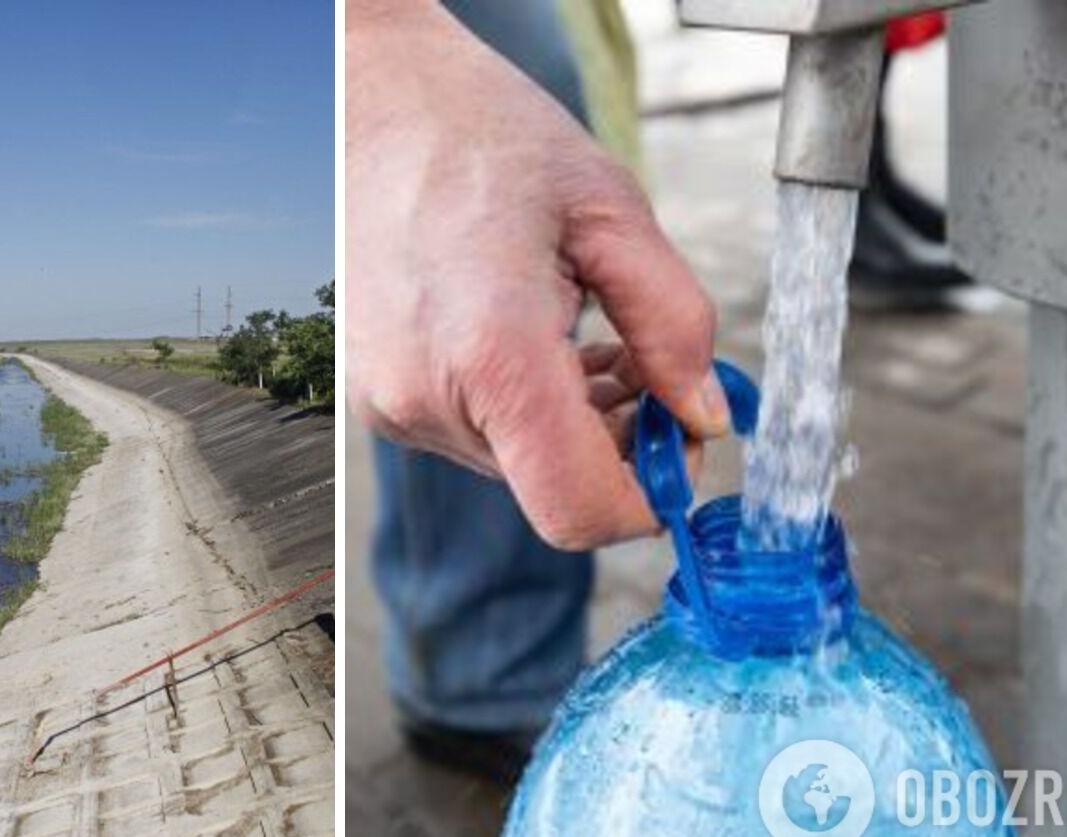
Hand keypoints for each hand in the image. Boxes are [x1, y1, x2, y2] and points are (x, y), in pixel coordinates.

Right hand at [346, 0, 728, 550]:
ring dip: (573, 422)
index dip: (650, 499)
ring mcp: (388, 403)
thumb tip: (702, 414)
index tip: (685, 448)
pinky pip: (473, 433)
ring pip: (516, 465)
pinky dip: (523, 405)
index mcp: (489, 353)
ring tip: (594, 338)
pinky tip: (542, 337)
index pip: (580, 509)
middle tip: (653, 372)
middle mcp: (424, 397)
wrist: (364, 99)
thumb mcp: (610, 211)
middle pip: (553, 489)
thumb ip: (674, 325)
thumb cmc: (477, 134)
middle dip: (620, 446)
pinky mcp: (374, 396)